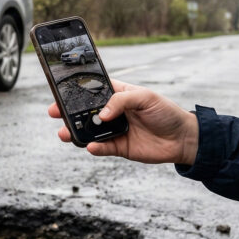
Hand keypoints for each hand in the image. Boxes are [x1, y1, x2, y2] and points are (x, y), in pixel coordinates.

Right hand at [47, 79, 198, 164]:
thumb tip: (101, 115)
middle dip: (68, 113)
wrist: (183, 139)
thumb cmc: (166, 112)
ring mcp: (114, 130)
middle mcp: (113, 112)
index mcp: (118, 95)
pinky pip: (101, 148)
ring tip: (65, 134)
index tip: (60, 93)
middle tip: (55, 114)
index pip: (92, 90)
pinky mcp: (118, 147)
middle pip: (85, 112)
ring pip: (89, 131)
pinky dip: (94, 148)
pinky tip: (90, 146)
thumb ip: (121, 101)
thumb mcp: (145, 97)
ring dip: (76, 132)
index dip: (76, 92)